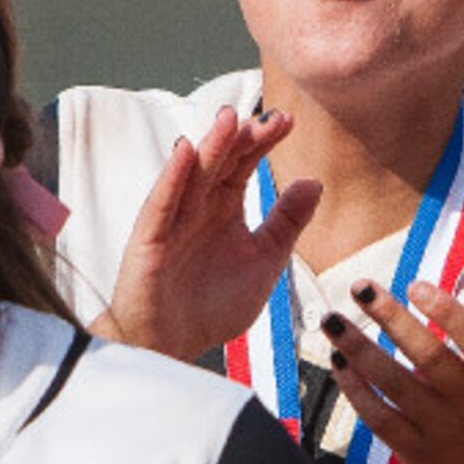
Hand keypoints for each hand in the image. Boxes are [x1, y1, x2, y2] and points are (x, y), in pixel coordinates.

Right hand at [97, 106, 317, 359]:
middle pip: (220, 161)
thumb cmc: (212, 306)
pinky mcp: (149, 239)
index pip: (243, 163)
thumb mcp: (264, 261)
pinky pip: (161, 203)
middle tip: (270, 118)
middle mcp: (197, 206)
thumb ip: (287, 223)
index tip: (289, 121)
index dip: (263, 141)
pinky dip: (172, 177)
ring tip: (230, 118)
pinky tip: (185, 151)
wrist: (172, 345)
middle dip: (243, 138)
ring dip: (209, 146)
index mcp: (224, 208)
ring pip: (192, 174)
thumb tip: (314, 182)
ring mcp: (172, 219)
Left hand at [321, 226, 463, 463]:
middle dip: (393, 322)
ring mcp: (444, 429)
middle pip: (431, 360)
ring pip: (397, 389)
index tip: (416, 284)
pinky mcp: (416, 452)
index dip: (448, 313)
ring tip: (332, 320)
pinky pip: (380, 419)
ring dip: (361, 353)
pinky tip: (338, 360)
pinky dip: (356, 391)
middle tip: (359, 286)